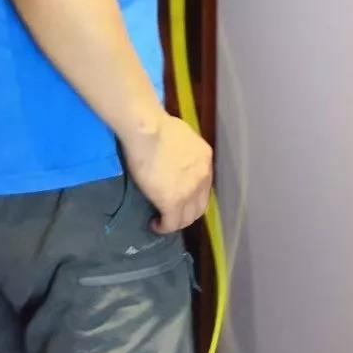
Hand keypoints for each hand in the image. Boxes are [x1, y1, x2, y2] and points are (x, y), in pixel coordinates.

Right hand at [121, 113, 212, 233]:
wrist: (148, 130)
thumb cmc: (158, 125)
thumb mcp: (182, 135)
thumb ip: (184, 150)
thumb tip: (175, 156)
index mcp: (205, 159)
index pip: (204, 186)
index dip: (192, 195)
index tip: (180, 198)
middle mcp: (203, 177)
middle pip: (200, 206)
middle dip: (187, 213)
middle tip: (172, 214)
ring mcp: (189, 192)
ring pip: (187, 218)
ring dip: (176, 221)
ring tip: (163, 220)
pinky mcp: (172, 202)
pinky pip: (171, 223)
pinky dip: (163, 227)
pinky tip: (155, 225)